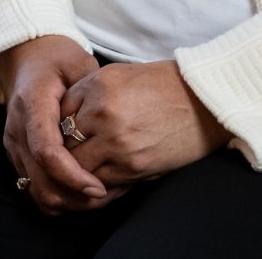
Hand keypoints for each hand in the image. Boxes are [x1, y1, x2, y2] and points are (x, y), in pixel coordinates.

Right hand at [0, 35, 113, 213]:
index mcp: (32, 104)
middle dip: (74, 197)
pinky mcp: (17, 155)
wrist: (26, 59)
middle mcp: (17, 129)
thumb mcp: (78, 62)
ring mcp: (14, 145)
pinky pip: (34, 187)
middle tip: (107, 196)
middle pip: (40, 181)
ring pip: (35, 191)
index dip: (72, 175)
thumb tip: (107, 123)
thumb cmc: (57, 58)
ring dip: (67, 202)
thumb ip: (90, 90)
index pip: (46, 151)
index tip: (98, 187)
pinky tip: (82, 191)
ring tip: (99, 197)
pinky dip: (58, 197)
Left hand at [63, 60, 228, 186]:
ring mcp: (116, 141)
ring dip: (78, 174)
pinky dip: (98, 184)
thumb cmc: (163, 87)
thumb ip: (87, 95)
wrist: (204, 101)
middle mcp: (102, 112)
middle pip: (62, 145)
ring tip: (82, 174)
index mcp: (97, 86)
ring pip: (77, 168)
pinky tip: (103, 179)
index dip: (57, 130)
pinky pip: (100, 183)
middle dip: (63, 155)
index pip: (57, 116)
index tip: (62, 138)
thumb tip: (62, 122)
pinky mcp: (132, 166)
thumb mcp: (119, 76)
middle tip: (67, 161)